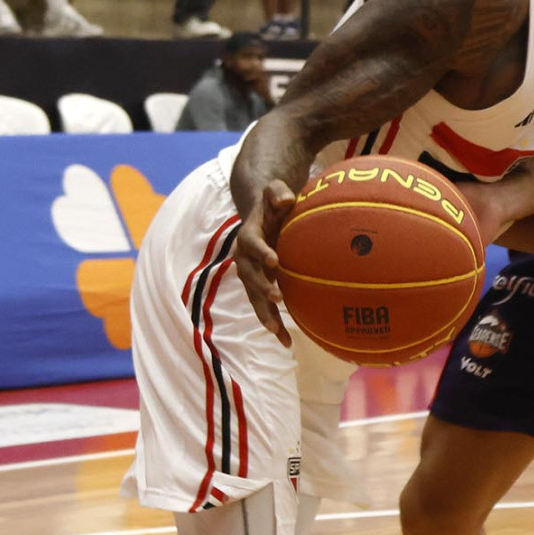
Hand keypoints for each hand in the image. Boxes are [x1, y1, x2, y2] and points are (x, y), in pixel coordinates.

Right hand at [233, 180, 295, 344]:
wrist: (263, 218)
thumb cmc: (273, 204)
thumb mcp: (274, 192)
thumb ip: (278, 192)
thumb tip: (287, 199)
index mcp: (248, 236)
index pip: (252, 244)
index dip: (261, 252)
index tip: (274, 260)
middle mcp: (245, 259)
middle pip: (250, 277)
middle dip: (262, 289)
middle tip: (278, 298)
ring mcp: (251, 276)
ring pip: (255, 299)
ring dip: (266, 315)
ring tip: (279, 333)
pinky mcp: (259, 289)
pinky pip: (265, 308)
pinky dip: (275, 325)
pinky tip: (288, 342)